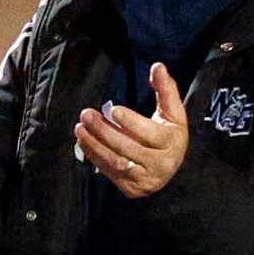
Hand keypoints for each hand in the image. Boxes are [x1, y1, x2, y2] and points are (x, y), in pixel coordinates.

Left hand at [75, 62, 188, 197]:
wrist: (169, 167)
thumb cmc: (169, 134)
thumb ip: (166, 89)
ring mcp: (145, 180)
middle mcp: (160, 165)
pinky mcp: (131, 188)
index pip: (150, 133)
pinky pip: (109, 172)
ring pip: (116, 162)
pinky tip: (83, 141)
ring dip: (94, 144)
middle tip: (86, 114)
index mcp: (172, 143)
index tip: (113, 109)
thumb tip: (157, 66)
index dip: (131, 122)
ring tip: (80, 128)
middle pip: (128, 148)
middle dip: (104, 131)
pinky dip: (94, 156)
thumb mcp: (172, 112)